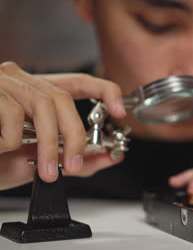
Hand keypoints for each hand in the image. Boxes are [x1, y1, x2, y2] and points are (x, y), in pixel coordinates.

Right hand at [0, 61, 125, 188]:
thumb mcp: (30, 159)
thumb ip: (67, 158)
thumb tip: (105, 159)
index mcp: (36, 93)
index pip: (79, 82)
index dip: (105, 91)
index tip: (120, 110)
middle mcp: (21, 81)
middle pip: (62, 98)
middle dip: (75, 135)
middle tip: (74, 165)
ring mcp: (1, 82)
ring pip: (42, 105)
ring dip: (49, 145)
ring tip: (44, 171)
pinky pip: (10, 117)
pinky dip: (10, 142)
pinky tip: (0, 149)